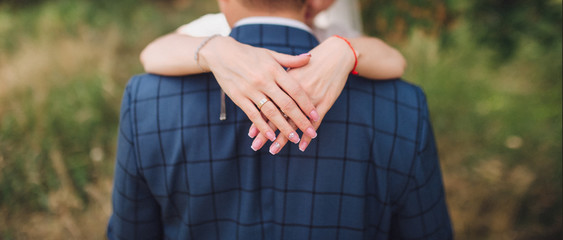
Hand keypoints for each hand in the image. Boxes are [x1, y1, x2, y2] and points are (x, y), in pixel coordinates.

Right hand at [199, 36, 319, 142]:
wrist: (222, 54)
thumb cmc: (250, 54)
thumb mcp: (271, 54)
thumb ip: (290, 60)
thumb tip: (310, 58)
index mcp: (274, 70)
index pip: (295, 89)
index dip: (306, 104)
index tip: (315, 116)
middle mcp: (264, 80)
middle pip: (286, 104)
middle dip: (300, 120)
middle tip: (310, 132)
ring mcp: (251, 90)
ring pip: (271, 112)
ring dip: (283, 127)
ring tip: (294, 138)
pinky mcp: (239, 98)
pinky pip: (253, 115)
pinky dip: (263, 127)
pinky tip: (272, 136)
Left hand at [248, 36, 355, 152]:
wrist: (334, 55)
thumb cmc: (311, 62)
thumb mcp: (291, 69)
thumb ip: (278, 83)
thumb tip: (264, 93)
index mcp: (283, 82)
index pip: (267, 105)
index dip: (259, 120)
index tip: (251, 134)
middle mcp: (294, 92)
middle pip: (277, 115)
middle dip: (266, 132)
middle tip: (256, 146)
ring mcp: (310, 97)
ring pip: (294, 121)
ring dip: (283, 137)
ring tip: (273, 150)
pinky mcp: (324, 102)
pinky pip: (314, 121)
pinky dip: (308, 135)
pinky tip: (302, 146)